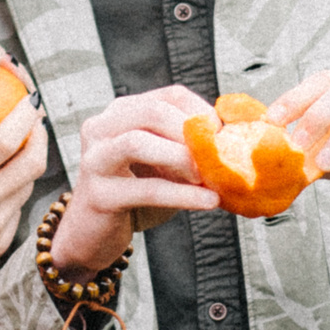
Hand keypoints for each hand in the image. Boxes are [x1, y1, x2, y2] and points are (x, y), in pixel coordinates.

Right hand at [0, 42, 49, 301]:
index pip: (6, 140)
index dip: (23, 116)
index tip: (29, 99)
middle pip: (33, 161)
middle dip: (39, 135)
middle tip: (32, 119)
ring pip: (28, 185)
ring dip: (29, 161)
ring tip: (20, 144)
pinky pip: (17, 208)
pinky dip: (15, 188)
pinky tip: (2, 180)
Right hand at [51, 85, 221, 273]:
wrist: (93, 233)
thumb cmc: (133, 193)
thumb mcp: (164, 163)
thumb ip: (189, 149)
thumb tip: (236, 145)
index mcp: (121, 113)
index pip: (169, 96)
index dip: (203, 113)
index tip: (226, 137)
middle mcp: (102, 128)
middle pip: (151, 111)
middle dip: (190, 131)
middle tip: (219, 155)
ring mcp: (95, 159)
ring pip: (137, 143)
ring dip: (181, 157)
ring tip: (208, 177)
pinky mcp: (98, 195)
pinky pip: (145, 189)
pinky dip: (182, 195)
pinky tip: (207, 202)